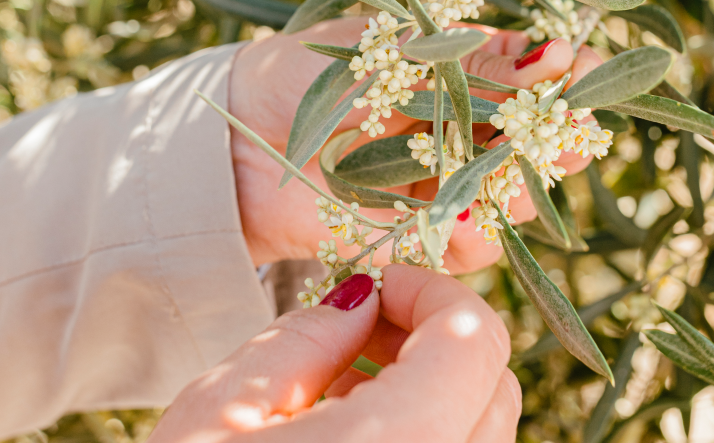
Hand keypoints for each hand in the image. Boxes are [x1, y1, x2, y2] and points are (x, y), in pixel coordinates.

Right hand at [151, 265, 520, 442]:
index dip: (431, 289)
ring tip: (346, 393)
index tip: (378, 285)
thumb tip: (360, 299)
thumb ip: (305, 338)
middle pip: (493, 385)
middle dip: (435, 337)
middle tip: (360, 331)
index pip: (474, 335)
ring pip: (483, 437)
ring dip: (436, 392)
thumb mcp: (220, 413)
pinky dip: (429, 442)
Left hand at [229, 17, 602, 269]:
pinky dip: (469, 236)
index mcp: (453, 76)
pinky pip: (459, 246)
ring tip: (510, 179)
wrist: (234, 135)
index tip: (584, 74)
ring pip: (505, 200)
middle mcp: (454, 133)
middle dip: (555, 140)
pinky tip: (462, 222)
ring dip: (517, 191)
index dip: (560, 79)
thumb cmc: (305, 74)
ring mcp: (436, 187)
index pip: (527, 78)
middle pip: (528, 144)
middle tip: (571, 134)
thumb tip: (553, 54)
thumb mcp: (391, 53)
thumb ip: (470, 63)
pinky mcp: (410, 235)